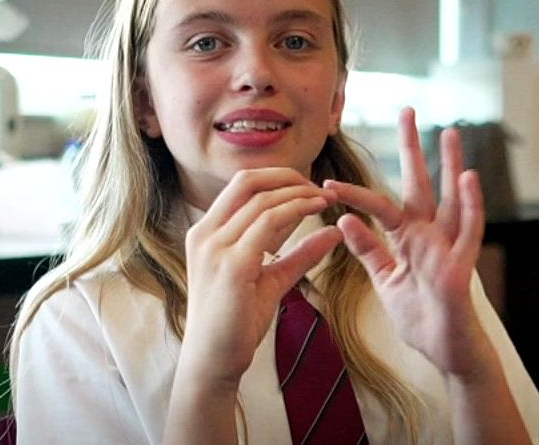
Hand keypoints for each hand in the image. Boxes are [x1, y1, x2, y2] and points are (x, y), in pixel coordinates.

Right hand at [179, 168, 342, 388]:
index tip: (310, 188)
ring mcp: (215, 247)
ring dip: (299, 194)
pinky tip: (318, 213)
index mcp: (207, 233)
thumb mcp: (271, 280)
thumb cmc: (237, 323)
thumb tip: (333, 232)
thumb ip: (299, 255)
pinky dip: (296, 211)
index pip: (242, 185)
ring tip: (326, 199)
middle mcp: (205, 233)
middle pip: (247, 181)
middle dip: (288, 177)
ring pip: (262, 200)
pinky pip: (268, 223)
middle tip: (320, 187)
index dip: (278, 178)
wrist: (213, 361)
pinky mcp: (232, 265)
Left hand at [324, 107, 485, 377]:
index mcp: (408, 238)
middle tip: (406, 111)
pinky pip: (469, 231)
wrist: (445, 352)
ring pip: (452, 198)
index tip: (325, 182)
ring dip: (451, 165)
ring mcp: (448, 247)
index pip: (380, 205)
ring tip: (449, 132)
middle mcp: (429, 235)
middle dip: (412, 149)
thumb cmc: (420, 316)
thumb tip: (344, 221)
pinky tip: (470, 178)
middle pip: (420, 184)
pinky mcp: (461, 266)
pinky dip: (471, 205)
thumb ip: (369, 250)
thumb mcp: (386, 280)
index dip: (354, 193)